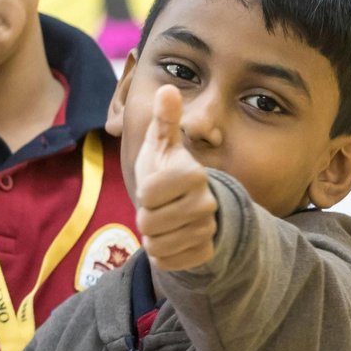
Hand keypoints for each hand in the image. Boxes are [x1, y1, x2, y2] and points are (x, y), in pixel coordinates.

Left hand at [136, 84, 217, 269]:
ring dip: (151, 237)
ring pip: (156, 246)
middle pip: (149, 224)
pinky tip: (171, 240)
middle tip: (158, 207)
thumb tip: (167, 88)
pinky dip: (162, 255)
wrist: (187, 205)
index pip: (146, 195)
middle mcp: (206, 203)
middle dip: (144, 217)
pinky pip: (167, 262)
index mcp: (193, 174)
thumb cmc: (165, 171)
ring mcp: (208, 230)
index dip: (143, 193)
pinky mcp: (205, 254)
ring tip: (163, 222)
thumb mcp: (160, 144)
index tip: (155, 186)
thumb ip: (164, 120)